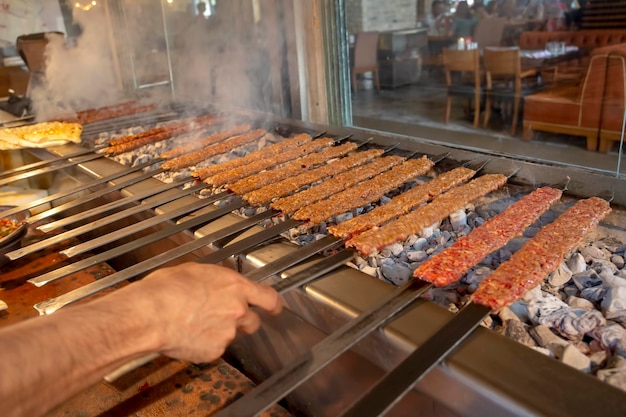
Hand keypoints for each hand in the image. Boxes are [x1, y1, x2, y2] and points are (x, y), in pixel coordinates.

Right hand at [119, 262, 281, 362]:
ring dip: (220, 331)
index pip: (268, 298)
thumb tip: (217, 284)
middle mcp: (237, 311)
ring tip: (195, 324)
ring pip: (231, 335)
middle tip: (224, 317)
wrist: (150, 315)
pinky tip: (188, 335)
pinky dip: (204, 344)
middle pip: (253, 321)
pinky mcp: (213, 352)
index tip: (274, 307)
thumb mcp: (196, 271)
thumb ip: (216, 280)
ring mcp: (227, 334)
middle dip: (243, 320)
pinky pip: (214, 348)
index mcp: (236, 287)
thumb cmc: (167, 289)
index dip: (273, 304)